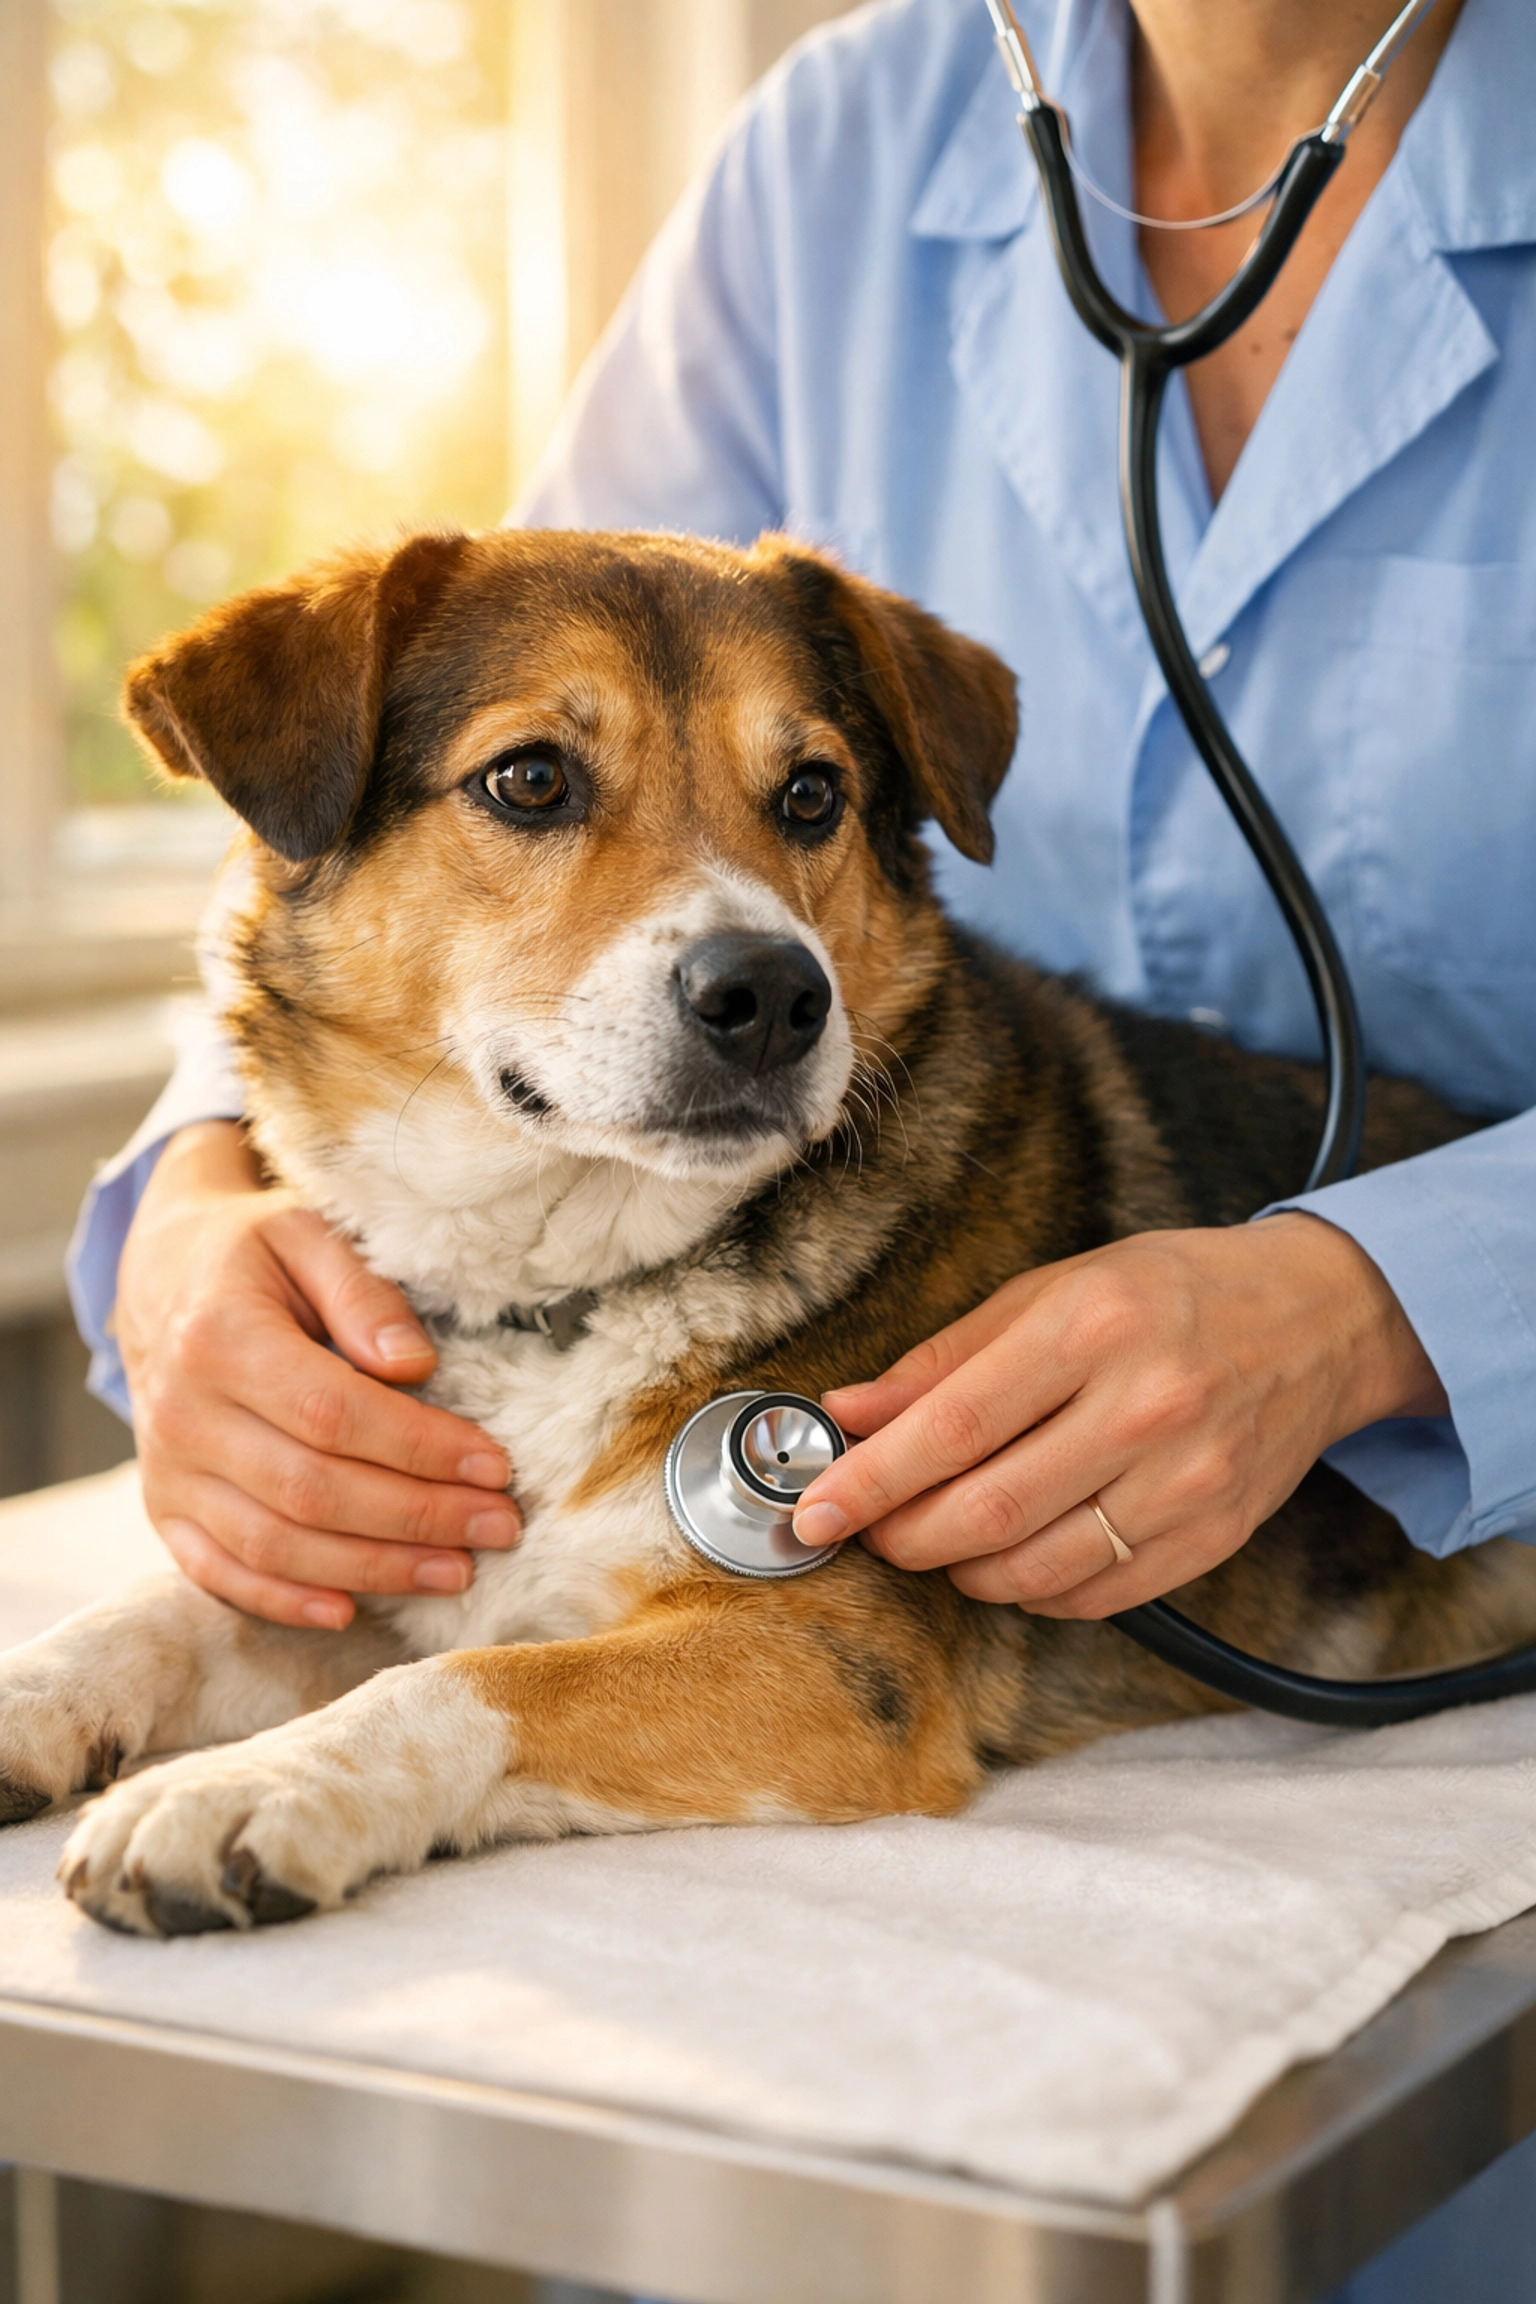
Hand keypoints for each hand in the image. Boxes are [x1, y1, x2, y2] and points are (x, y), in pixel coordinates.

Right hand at [119, 1121, 518, 1628]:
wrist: (159, 1277)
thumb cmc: (250, 1255)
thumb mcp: (306, 1234)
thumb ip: (362, 1293)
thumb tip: (413, 1365)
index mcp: (220, 1338)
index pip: (334, 1413)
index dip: (420, 1447)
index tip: (495, 1465)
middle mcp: (184, 1414)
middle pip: (312, 1490)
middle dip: (418, 1518)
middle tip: (499, 1526)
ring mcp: (168, 1470)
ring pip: (275, 1543)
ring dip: (373, 1568)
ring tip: (455, 1570)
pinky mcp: (165, 1507)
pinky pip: (219, 1571)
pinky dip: (284, 1600)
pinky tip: (351, 1608)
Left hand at [791, 1217, 1446, 1617]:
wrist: (1321, 1319)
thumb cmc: (1173, 1293)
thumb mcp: (1054, 1289)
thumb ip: (944, 1360)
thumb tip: (846, 1414)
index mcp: (1092, 1326)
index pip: (953, 1426)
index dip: (871, 1479)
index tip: (815, 1510)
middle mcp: (1144, 1406)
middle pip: (985, 1511)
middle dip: (902, 1536)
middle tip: (868, 1528)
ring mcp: (1186, 1480)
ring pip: (1032, 1569)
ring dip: (960, 1570)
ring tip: (938, 1538)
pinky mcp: (1212, 1536)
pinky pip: (1092, 1595)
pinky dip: (1030, 1590)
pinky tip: (1013, 1555)